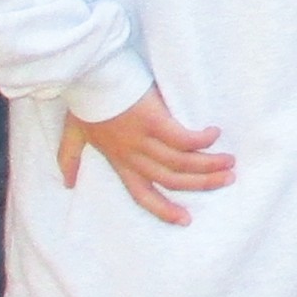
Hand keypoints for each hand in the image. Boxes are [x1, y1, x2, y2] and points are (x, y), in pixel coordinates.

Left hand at [57, 86, 235, 224]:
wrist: (86, 77)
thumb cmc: (83, 102)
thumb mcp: (74, 134)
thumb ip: (70, 157)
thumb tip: (67, 183)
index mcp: (119, 161)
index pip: (142, 193)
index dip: (164, 209)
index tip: (185, 219)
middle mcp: (134, 155)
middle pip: (172, 179)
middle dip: (202, 183)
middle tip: (227, 180)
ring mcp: (144, 139)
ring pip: (181, 162)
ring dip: (209, 164)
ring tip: (230, 162)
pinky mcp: (154, 120)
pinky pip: (183, 138)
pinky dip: (201, 140)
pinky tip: (214, 134)